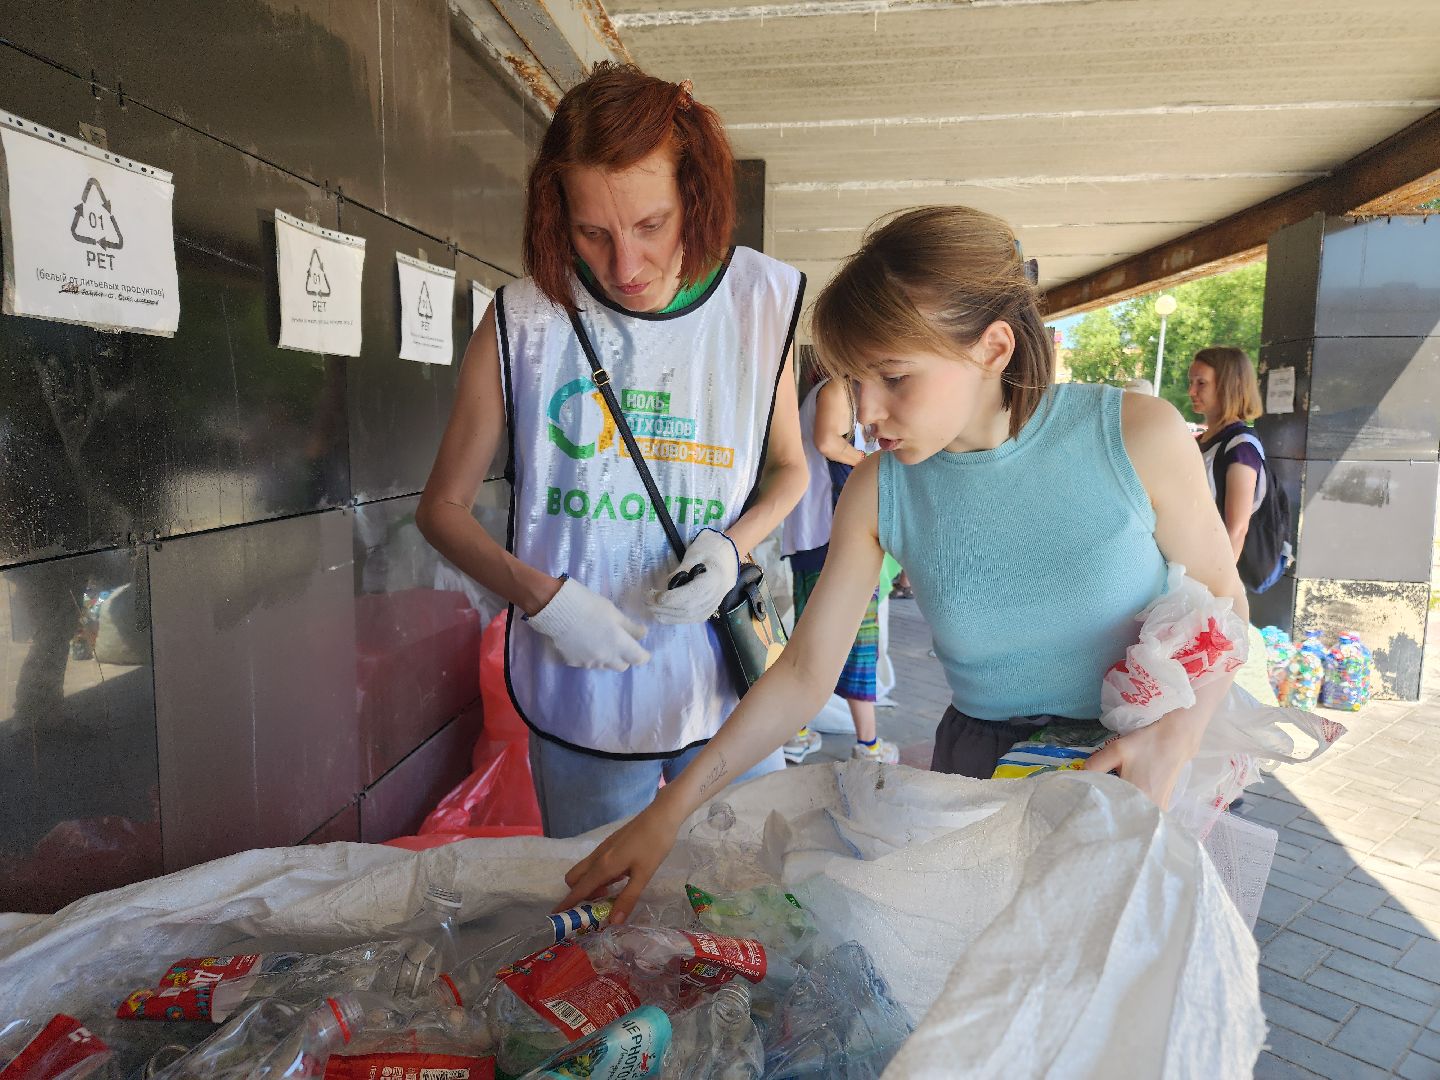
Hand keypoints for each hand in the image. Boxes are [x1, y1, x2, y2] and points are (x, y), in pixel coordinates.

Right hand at [527, 577, 650, 670]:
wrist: (556, 609)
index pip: (638, 658)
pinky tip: (582, 641)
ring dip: (606, 657)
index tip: (642, 649)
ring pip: (604, 665)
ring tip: (598, 639)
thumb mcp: (614, 612)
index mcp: (619, 644)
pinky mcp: (573, 662)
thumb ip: (629, 627)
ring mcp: (588, 662)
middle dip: (624, 657)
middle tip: (620, 643)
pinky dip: (589, 655)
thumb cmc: (589, 605)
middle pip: (622, 666)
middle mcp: (605, 658)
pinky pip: (586, 662)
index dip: (643, 655)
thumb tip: (642, 634)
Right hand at [557, 800, 684, 924]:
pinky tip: (618, 878)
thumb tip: (613, 923)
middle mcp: (597, 857)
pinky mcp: (609, 844)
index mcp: (603, 866)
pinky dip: (598, 875)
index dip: (567, 904)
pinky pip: (594, 864)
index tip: (557, 918)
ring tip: (611, 894)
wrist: (662, 815)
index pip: (579, 889)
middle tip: (598, 905)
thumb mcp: (643, 875)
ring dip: (590, 885)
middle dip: (578, 894)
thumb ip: (627, 898)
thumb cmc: (654, 845)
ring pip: (584, 870)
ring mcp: (602, 849)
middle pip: (574, 878)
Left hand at [648, 529, 739, 624]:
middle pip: (687, 608)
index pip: (692, 595)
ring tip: (649, 604)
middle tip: (646, 598)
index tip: (655, 595)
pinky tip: (659, 612)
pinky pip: (687, 619)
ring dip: (664, 613)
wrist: (725, 563)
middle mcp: (714, 597)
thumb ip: (681, 570)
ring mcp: (711, 607)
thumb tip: (667, 585)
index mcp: (714, 579)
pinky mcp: (705, 613)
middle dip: (663, 606)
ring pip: (686, 617)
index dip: (672, 598)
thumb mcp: (695, 554)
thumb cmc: (709, 553)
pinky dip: (671, 618)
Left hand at [1082, 713, 1200, 809]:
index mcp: (1137, 797)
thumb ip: (1095, 765)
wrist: (1176, 739)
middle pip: (1122, 818)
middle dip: (1107, 814)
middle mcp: (1150, 809)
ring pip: (1133, 817)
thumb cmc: (1145, 745)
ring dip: (1120, 813)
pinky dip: (1132, 810)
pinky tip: (1122, 803)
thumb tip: (1079, 779)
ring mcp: (1159, 810)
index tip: (1085, 807)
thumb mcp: (1115, 750)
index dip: (1097, 809)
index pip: (1110, 812)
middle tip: (1092, 808)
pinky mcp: (1163, 807)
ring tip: (1106, 805)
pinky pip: (1143, 814)